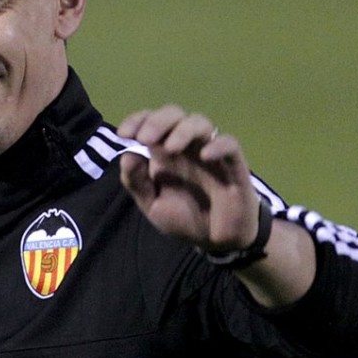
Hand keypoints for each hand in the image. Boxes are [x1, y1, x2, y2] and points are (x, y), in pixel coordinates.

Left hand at [117, 105, 259, 251]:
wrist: (216, 242)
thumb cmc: (185, 219)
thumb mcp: (152, 204)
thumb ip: (137, 182)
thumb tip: (127, 154)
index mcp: (163, 152)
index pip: (151, 122)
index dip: (138, 120)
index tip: (124, 134)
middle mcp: (186, 146)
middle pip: (175, 115)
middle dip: (158, 121)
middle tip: (145, 138)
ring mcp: (209, 153)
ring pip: (200, 123)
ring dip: (183, 130)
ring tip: (170, 148)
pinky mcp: (233, 165)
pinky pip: (230, 144)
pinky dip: (218, 145)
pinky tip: (205, 156)